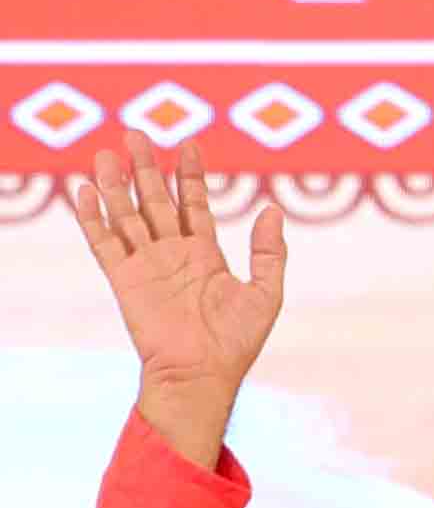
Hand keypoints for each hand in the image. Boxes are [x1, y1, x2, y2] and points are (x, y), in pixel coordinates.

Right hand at [69, 150, 286, 467]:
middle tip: (135, 132)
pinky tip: (85, 189)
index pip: (195, 204)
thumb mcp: (267, 292)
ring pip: (127, 214)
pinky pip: (104, 243)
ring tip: (108, 152)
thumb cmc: (237, 342)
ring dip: (117, 184)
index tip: (189, 143)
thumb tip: (273, 209)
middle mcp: (173, 254)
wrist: (203, 375)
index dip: (190, 174)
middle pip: (156, 200)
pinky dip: (93, 218)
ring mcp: (147, 264)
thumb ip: (270, 252)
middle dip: (147, 168)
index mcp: (206, 255)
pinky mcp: (124, 279)